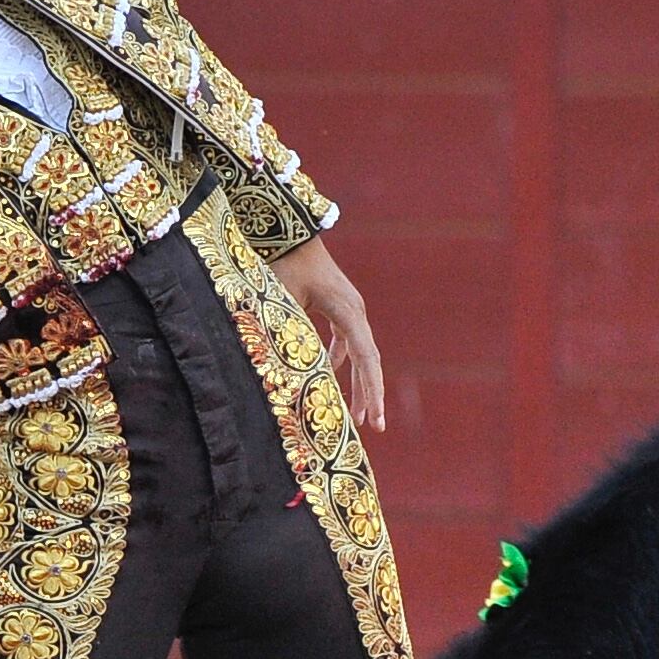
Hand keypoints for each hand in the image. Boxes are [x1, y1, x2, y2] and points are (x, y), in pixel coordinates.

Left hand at [267, 237, 384, 434]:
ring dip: (358, 381)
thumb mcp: (284, 303)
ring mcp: (350, 309)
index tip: (374, 418)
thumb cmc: (284, 265)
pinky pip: (347, 341)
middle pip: (368, 361)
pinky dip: (342, 360)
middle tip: (374, 426)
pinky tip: (331, 375)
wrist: (287, 232)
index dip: (371, 391)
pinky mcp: (339, 307)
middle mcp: (355, 311)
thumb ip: (292, 336)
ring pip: (360, 353)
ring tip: (358, 414)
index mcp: (348, 312)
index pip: (365, 359)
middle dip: (370, 395)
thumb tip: (292, 372)